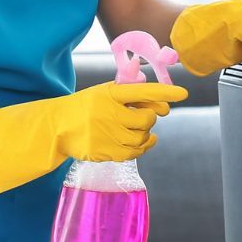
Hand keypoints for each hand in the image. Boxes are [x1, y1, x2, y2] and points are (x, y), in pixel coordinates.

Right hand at [0, 80, 189, 201]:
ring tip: (135, 129)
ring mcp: (108, 134)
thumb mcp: (102, 94)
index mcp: (110, 93)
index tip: (184, 92)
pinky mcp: (107, 151)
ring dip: (145, 133)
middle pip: (147, 117)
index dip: (165, 91)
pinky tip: (141, 142)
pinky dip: (143, 147)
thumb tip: (162, 102)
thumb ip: (129, 95)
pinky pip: (136, 152)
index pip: (144, 90)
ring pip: (144, 136)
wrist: (57, 127)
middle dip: (149, 117)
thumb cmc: (85, 107)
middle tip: (142, 115)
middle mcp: (110, 113)